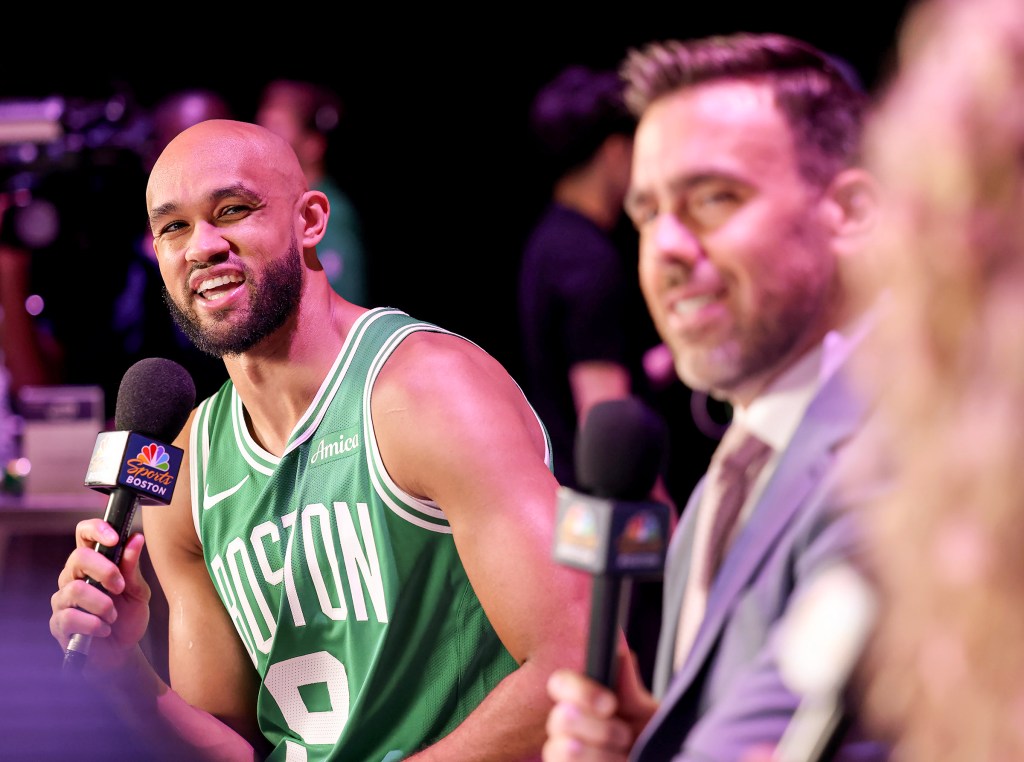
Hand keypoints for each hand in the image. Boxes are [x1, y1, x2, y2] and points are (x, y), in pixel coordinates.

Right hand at [50, 519, 151, 671]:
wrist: (122, 652)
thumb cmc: (128, 617)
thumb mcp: (137, 591)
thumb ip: (132, 567)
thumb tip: (136, 538)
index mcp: (93, 563)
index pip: (84, 534)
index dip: (96, 530)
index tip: (115, 538)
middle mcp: (73, 577)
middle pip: (77, 557)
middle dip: (104, 570)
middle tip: (120, 587)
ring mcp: (63, 600)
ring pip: (75, 589)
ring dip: (102, 604)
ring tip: (113, 616)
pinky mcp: (58, 623)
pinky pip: (70, 617)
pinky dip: (93, 624)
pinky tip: (104, 630)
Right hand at [543, 650, 657, 760]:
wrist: (651, 761)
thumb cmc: (645, 740)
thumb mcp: (644, 713)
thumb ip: (629, 687)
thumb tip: (620, 654)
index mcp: (579, 700)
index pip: (559, 683)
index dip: (582, 692)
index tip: (610, 704)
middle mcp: (564, 725)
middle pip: (560, 718)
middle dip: (601, 730)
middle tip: (624, 736)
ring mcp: (561, 752)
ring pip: (565, 750)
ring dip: (601, 754)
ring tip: (621, 756)